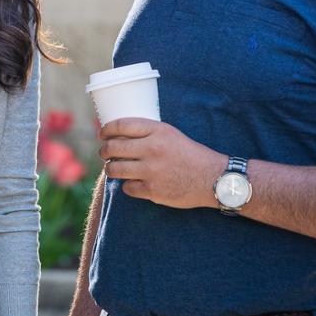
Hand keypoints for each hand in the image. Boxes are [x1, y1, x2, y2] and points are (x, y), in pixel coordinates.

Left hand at [98, 118, 222, 208]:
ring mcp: (151, 171)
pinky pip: (127, 188)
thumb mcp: (172, 134)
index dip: (106, 129)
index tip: (102, 134)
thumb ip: (148, 133)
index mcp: (158, 131)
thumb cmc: (191, 155)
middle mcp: (152, 149)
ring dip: (111, 169)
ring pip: (115, 170)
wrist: (213, 178)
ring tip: (113, 169)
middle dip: (104, 151)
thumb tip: (119, 136)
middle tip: (104, 153)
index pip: (121, 125)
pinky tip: (132, 183)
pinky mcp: (153, 190)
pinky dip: (128, 186)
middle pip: (113, 148)